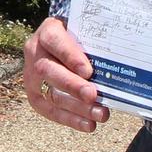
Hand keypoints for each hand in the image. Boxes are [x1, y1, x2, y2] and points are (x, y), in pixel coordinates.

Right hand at [23, 17, 109, 131]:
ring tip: (99, 115)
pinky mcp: (35, 94)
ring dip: (76, 108)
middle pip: (49, 71)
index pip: (56, 41)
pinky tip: (88, 125)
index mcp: (48, 30)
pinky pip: (50, 110)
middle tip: (93, 95)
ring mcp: (32, 75)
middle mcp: (35, 52)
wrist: (60, 36)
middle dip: (72, 86)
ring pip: (51, 94)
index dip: (70, 57)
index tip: (89, 71)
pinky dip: (71, 119)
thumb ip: (94, 36)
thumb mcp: (84, 26)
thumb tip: (120, 52)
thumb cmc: (79, 29)